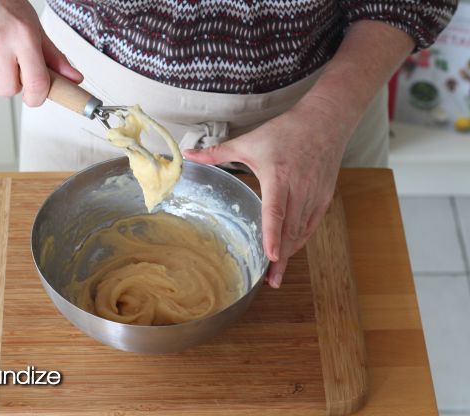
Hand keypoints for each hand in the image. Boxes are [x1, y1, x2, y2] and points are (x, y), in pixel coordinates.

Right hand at [0, 0, 82, 105]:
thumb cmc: (3, 1)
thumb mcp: (33, 26)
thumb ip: (53, 56)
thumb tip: (73, 78)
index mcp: (22, 36)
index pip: (36, 83)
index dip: (38, 97)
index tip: (36, 97)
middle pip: (8, 90)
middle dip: (13, 84)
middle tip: (13, 67)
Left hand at [184, 98, 352, 287]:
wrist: (325, 122)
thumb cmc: (286, 131)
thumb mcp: (249, 141)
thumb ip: (217, 153)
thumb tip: (188, 155)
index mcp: (279, 177)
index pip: (276, 212)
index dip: (273, 236)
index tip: (271, 257)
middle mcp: (300, 189)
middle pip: (289, 230)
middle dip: (280, 258)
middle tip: (269, 281)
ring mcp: (315, 196)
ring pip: (301, 231)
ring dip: (290, 253)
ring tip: (277, 274)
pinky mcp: (324, 199)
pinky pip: (311, 226)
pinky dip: (299, 240)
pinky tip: (289, 251)